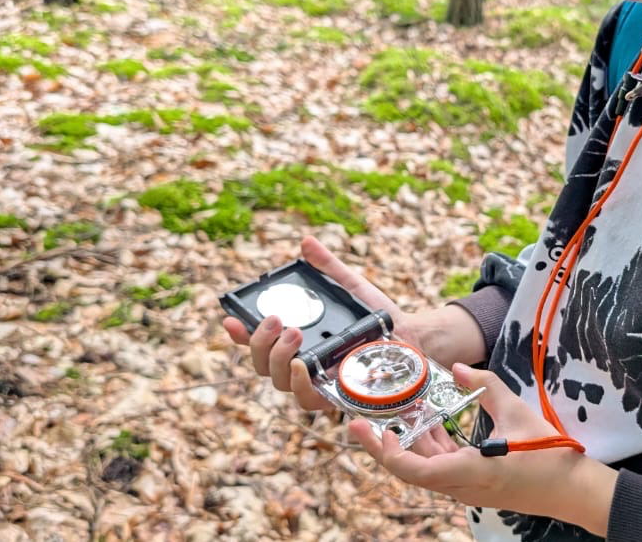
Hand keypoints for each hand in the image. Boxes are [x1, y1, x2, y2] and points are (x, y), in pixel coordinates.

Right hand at [223, 234, 426, 411]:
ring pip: (277, 382)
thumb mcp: (351, 286)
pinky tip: (302, 366)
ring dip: (276, 359)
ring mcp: (315, 382)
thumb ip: (328, 267)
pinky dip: (298, 384)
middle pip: (261, 364)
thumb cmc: (377, 315)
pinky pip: (306, 400)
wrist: (410, 336)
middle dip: (260, 342)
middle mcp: (300, 363)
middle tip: (278, 319)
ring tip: (294, 334)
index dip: (240, 333)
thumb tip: (306, 242)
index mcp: (299, 339)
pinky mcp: (333, 397)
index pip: (258, 340)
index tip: (231, 319)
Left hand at [348, 363, 588, 518]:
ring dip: (411, 441)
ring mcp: (468, 487)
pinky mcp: (476, 482)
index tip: (368, 429)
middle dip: (386, 444)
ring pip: (426, 467)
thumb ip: (485, 386)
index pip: (412, 470)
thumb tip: (455, 367)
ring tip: (399, 410)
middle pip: (411, 469)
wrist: (572, 491)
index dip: (386, 452)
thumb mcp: (516, 413)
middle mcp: (461, 486)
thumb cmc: (548, 456)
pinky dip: (431, 445)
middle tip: (363, 420)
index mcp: (467, 473)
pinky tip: (430, 422)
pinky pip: (442, 466)